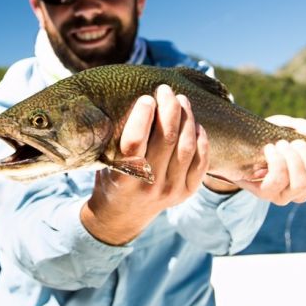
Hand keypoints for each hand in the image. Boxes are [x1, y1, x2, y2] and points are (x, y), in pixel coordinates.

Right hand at [80, 85, 209, 244]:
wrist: (122, 215)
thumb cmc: (110, 177)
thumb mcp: (104, 160)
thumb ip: (116, 136)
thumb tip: (136, 98)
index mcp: (124, 178)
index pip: (135, 142)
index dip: (142, 116)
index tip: (146, 98)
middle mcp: (149, 186)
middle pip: (167, 139)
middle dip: (169, 108)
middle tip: (165, 90)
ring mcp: (171, 191)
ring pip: (186, 146)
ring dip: (186, 118)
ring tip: (181, 100)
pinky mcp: (187, 192)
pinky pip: (201, 162)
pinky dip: (200, 139)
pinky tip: (195, 124)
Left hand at [239, 115, 305, 204]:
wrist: (239, 140)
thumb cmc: (271, 136)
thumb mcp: (297, 128)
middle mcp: (302, 189)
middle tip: (297, 142)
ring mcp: (284, 194)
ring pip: (301, 185)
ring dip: (292, 159)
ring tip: (282, 144)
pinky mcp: (265, 192)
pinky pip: (278, 182)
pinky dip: (276, 162)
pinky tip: (270, 150)